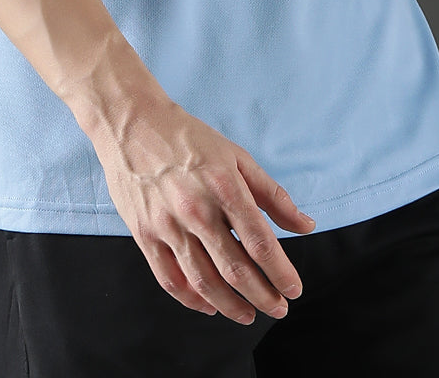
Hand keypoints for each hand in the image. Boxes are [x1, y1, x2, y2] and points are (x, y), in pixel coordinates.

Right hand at [92, 92, 315, 324]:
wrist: (132, 123)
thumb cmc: (188, 138)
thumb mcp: (237, 156)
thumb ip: (272, 195)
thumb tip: (306, 225)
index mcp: (224, 186)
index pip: (259, 242)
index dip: (280, 272)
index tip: (294, 289)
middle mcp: (196, 210)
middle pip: (234, 268)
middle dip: (262, 296)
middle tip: (279, 309)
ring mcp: (167, 225)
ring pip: (204, 281)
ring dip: (230, 306)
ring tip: (248, 315)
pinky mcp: (144, 234)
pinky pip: (170, 279)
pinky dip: (192, 300)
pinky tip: (209, 306)